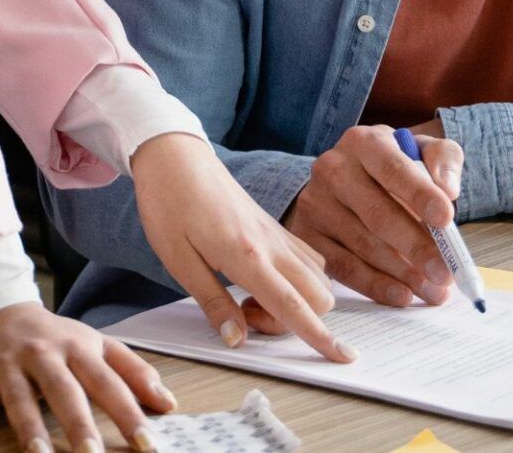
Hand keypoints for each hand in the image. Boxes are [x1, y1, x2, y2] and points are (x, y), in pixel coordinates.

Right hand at [0, 301, 172, 452]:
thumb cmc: (51, 336)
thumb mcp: (94, 344)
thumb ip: (132, 371)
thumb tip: (168, 403)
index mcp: (76, 347)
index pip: (107, 382)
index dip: (128, 412)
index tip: (148, 444)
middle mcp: (42, 352)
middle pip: (63, 389)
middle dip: (78, 422)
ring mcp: (5, 360)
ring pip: (17, 395)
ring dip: (29, 426)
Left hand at [129, 132, 356, 362]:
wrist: (174, 155)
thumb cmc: (169, 204)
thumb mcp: (178, 260)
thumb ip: (212, 302)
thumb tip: (237, 339)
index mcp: (247, 254)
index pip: (292, 305)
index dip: (318, 336)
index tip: (342, 358)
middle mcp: (272, 243)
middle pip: (319, 295)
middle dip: (298, 321)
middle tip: (247, 315)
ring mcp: (276, 233)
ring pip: (318, 277)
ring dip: (297, 301)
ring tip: (247, 297)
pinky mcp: (274, 226)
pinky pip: (307, 258)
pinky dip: (299, 280)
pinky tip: (262, 279)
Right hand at [279, 123, 463, 309]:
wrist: (344, 179)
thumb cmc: (392, 168)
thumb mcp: (421, 150)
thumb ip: (443, 160)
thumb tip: (448, 190)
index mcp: (363, 142)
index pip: (393, 168)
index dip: (420, 195)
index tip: (447, 220)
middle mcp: (333, 168)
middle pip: (377, 213)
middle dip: (416, 246)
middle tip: (445, 272)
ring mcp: (315, 202)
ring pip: (362, 244)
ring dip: (402, 273)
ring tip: (433, 290)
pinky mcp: (306, 234)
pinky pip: (342, 266)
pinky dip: (374, 284)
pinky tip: (401, 294)